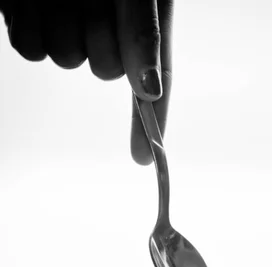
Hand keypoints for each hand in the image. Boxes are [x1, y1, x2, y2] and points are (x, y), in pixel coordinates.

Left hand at [0, 0, 172, 164]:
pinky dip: (27, 24)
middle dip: (97, 38)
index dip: (151, 121)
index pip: (155, 79)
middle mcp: (105, 23)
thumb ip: (144, 32)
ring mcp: (66, 24)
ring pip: (63, 59)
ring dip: (58, 25)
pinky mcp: (30, 23)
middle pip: (107, 70)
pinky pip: (29, 48)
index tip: (146, 157)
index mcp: (138, 14)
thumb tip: (152, 89)